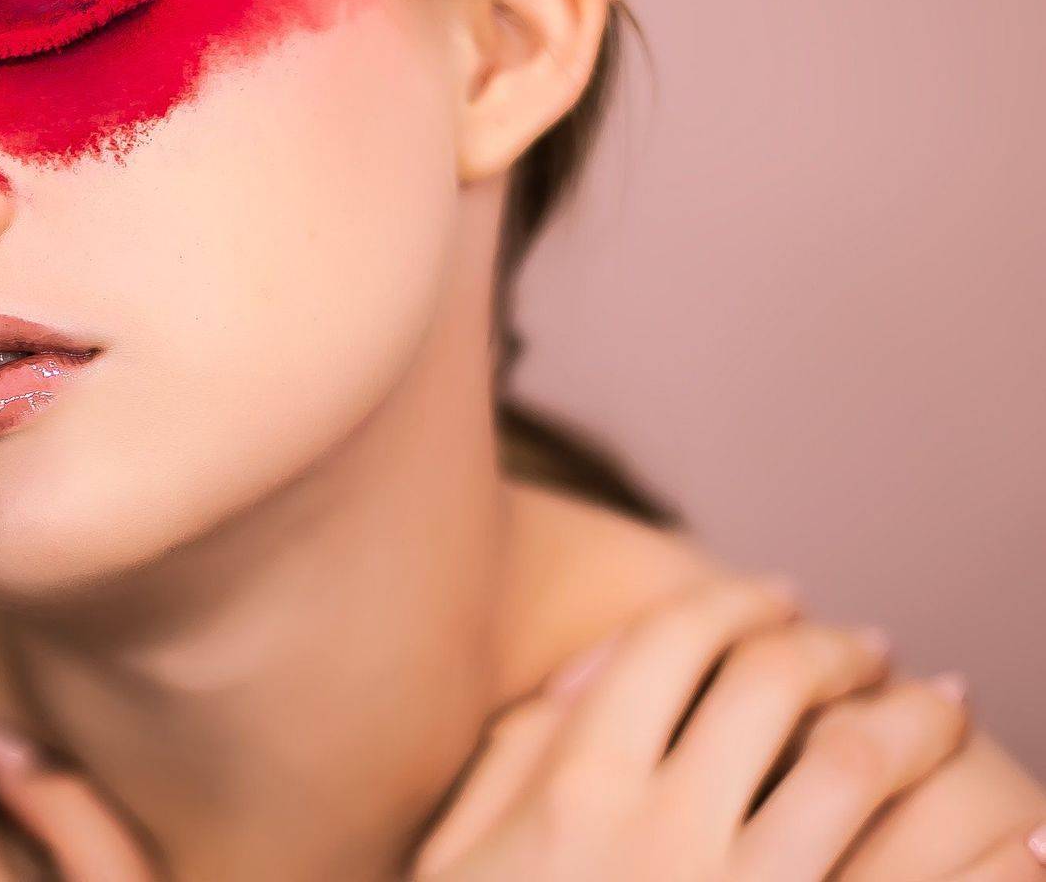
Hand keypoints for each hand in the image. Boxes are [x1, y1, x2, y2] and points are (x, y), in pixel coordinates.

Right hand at [409, 573, 1045, 881]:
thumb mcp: (461, 853)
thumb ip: (518, 755)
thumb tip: (592, 672)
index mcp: (578, 789)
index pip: (673, 643)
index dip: (732, 600)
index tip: (775, 595)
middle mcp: (662, 833)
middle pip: (773, 683)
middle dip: (831, 644)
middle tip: (865, 643)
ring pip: (856, 764)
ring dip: (914, 715)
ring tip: (941, 699)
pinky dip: (991, 862)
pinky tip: (1030, 834)